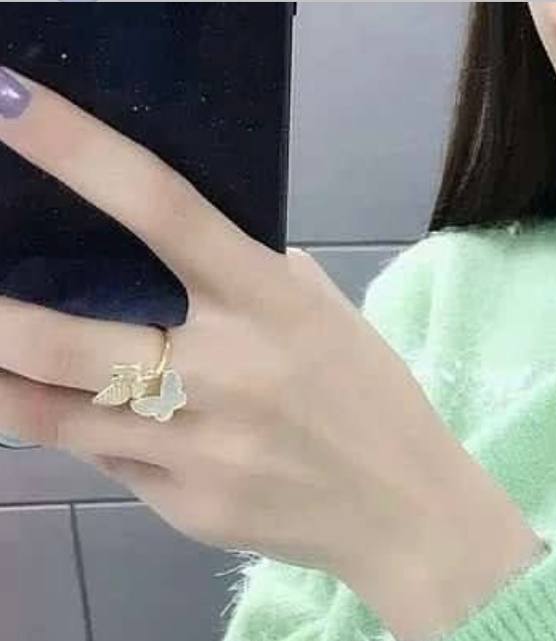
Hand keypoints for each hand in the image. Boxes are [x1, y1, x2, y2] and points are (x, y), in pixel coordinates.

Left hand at [0, 65, 532, 595]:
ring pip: (57, 414)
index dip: (77, 151)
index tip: (5, 103)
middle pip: (68, 339)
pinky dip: (85, 433)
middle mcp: (230, 373)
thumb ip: (251, 281)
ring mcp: (204, 450)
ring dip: (4, 382)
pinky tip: (89, 419)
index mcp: (271, 305)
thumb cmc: (372, 404)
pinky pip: (107, 460)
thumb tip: (165, 247)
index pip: (164, 209)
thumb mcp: (328, 321)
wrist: (408, 517)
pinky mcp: (191, 508)